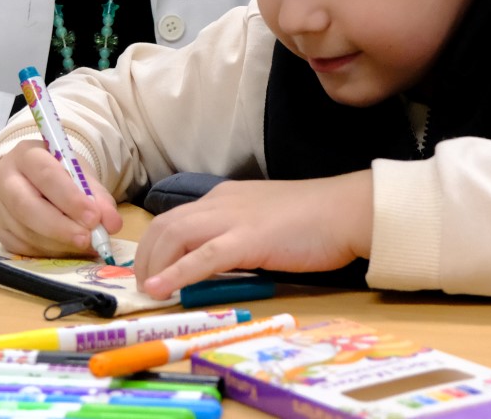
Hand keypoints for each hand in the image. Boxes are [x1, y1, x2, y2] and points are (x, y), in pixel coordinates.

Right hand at [0, 141, 123, 256]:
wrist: (33, 179)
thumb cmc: (60, 174)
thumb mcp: (81, 174)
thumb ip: (98, 197)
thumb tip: (112, 223)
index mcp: (27, 154)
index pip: (46, 175)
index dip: (70, 198)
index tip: (93, 218)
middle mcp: (5, 178)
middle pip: (26, 205)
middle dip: (60, 226)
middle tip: (86, 238)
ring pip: (25, 230)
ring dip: (58, 242)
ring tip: (83, 245)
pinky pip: (22, 246)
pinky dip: (48, 251)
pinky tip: (67, 248)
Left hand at [132, 172, 373, 298]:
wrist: (347, 210)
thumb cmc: (316, 220)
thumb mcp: (265, 222)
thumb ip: (239, 236)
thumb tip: (217, 264)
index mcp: (225, 198)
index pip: (176, 217)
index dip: (155, 245)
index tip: (149, 270)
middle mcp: (221, 203)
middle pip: (165, 225)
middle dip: (147, 257)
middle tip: (143, 286)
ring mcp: (234, 219)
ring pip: (175, 235)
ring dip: (154, 265)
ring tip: (148, 292)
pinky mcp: (248, 240)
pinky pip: (202, 257)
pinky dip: (175, 273)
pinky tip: (160, 289)